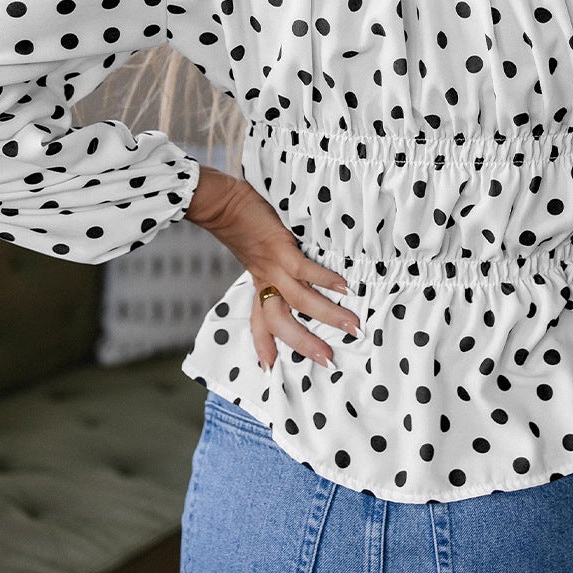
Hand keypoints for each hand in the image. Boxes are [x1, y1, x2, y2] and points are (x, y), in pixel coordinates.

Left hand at [188, 166, 360, 369]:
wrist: (220, 202)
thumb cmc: (241, 224)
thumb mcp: (252, 253)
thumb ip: (268, 265)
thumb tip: (288, 268)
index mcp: (259, 284)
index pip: (260, 322)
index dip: (264, 346)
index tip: (270, 369)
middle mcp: (265, 281)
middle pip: (281, 323)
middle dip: (305, 344)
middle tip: (328, 360)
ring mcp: (273, 267)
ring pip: (300, 301)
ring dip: (327, 316)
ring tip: (352, 326)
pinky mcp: (280, 249)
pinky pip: (305, 271)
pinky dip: (326, 280)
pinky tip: (345, 288)